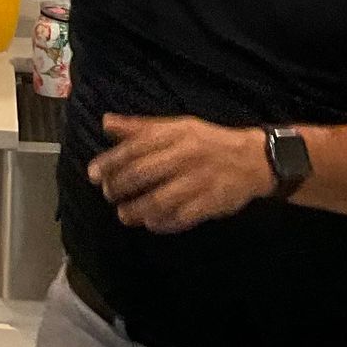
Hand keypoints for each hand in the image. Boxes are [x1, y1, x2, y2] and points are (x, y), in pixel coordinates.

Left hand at [88, 113, 275, 233]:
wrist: (254, 159)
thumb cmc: (208, 142)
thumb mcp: (177, 127)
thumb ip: (140, 127)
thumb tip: (106, 122)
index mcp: (176, 134)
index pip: (135, 148)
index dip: (110, 162)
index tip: (93, 173)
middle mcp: (186, 156)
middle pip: (143, 173)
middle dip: (119, 187)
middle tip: (108, 194)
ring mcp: (199, 181)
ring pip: (159, 200)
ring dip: (136, 210)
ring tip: (124, 214)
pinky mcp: (210, 203)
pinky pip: (181, 218)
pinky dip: (163, 223)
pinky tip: (151, 223)